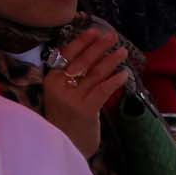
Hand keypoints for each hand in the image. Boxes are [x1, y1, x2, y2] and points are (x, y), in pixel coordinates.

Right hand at [42, 26, 131, 156]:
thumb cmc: (67, 116)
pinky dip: (114, 81)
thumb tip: (92, 52)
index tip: (95, 30)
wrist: (67, 144)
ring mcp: (72, 98)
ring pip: (94, 74)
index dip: (82, 41)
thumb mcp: (62, 93)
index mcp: (51, 79)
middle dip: (99, 47)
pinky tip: (124, 74)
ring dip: (110, 61)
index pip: (67, 54)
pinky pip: (103, 91)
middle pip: (82, 62)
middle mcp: (59, 86)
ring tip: (122, 51)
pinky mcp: (85, 110)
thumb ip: (71, 76)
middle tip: (112, 36)